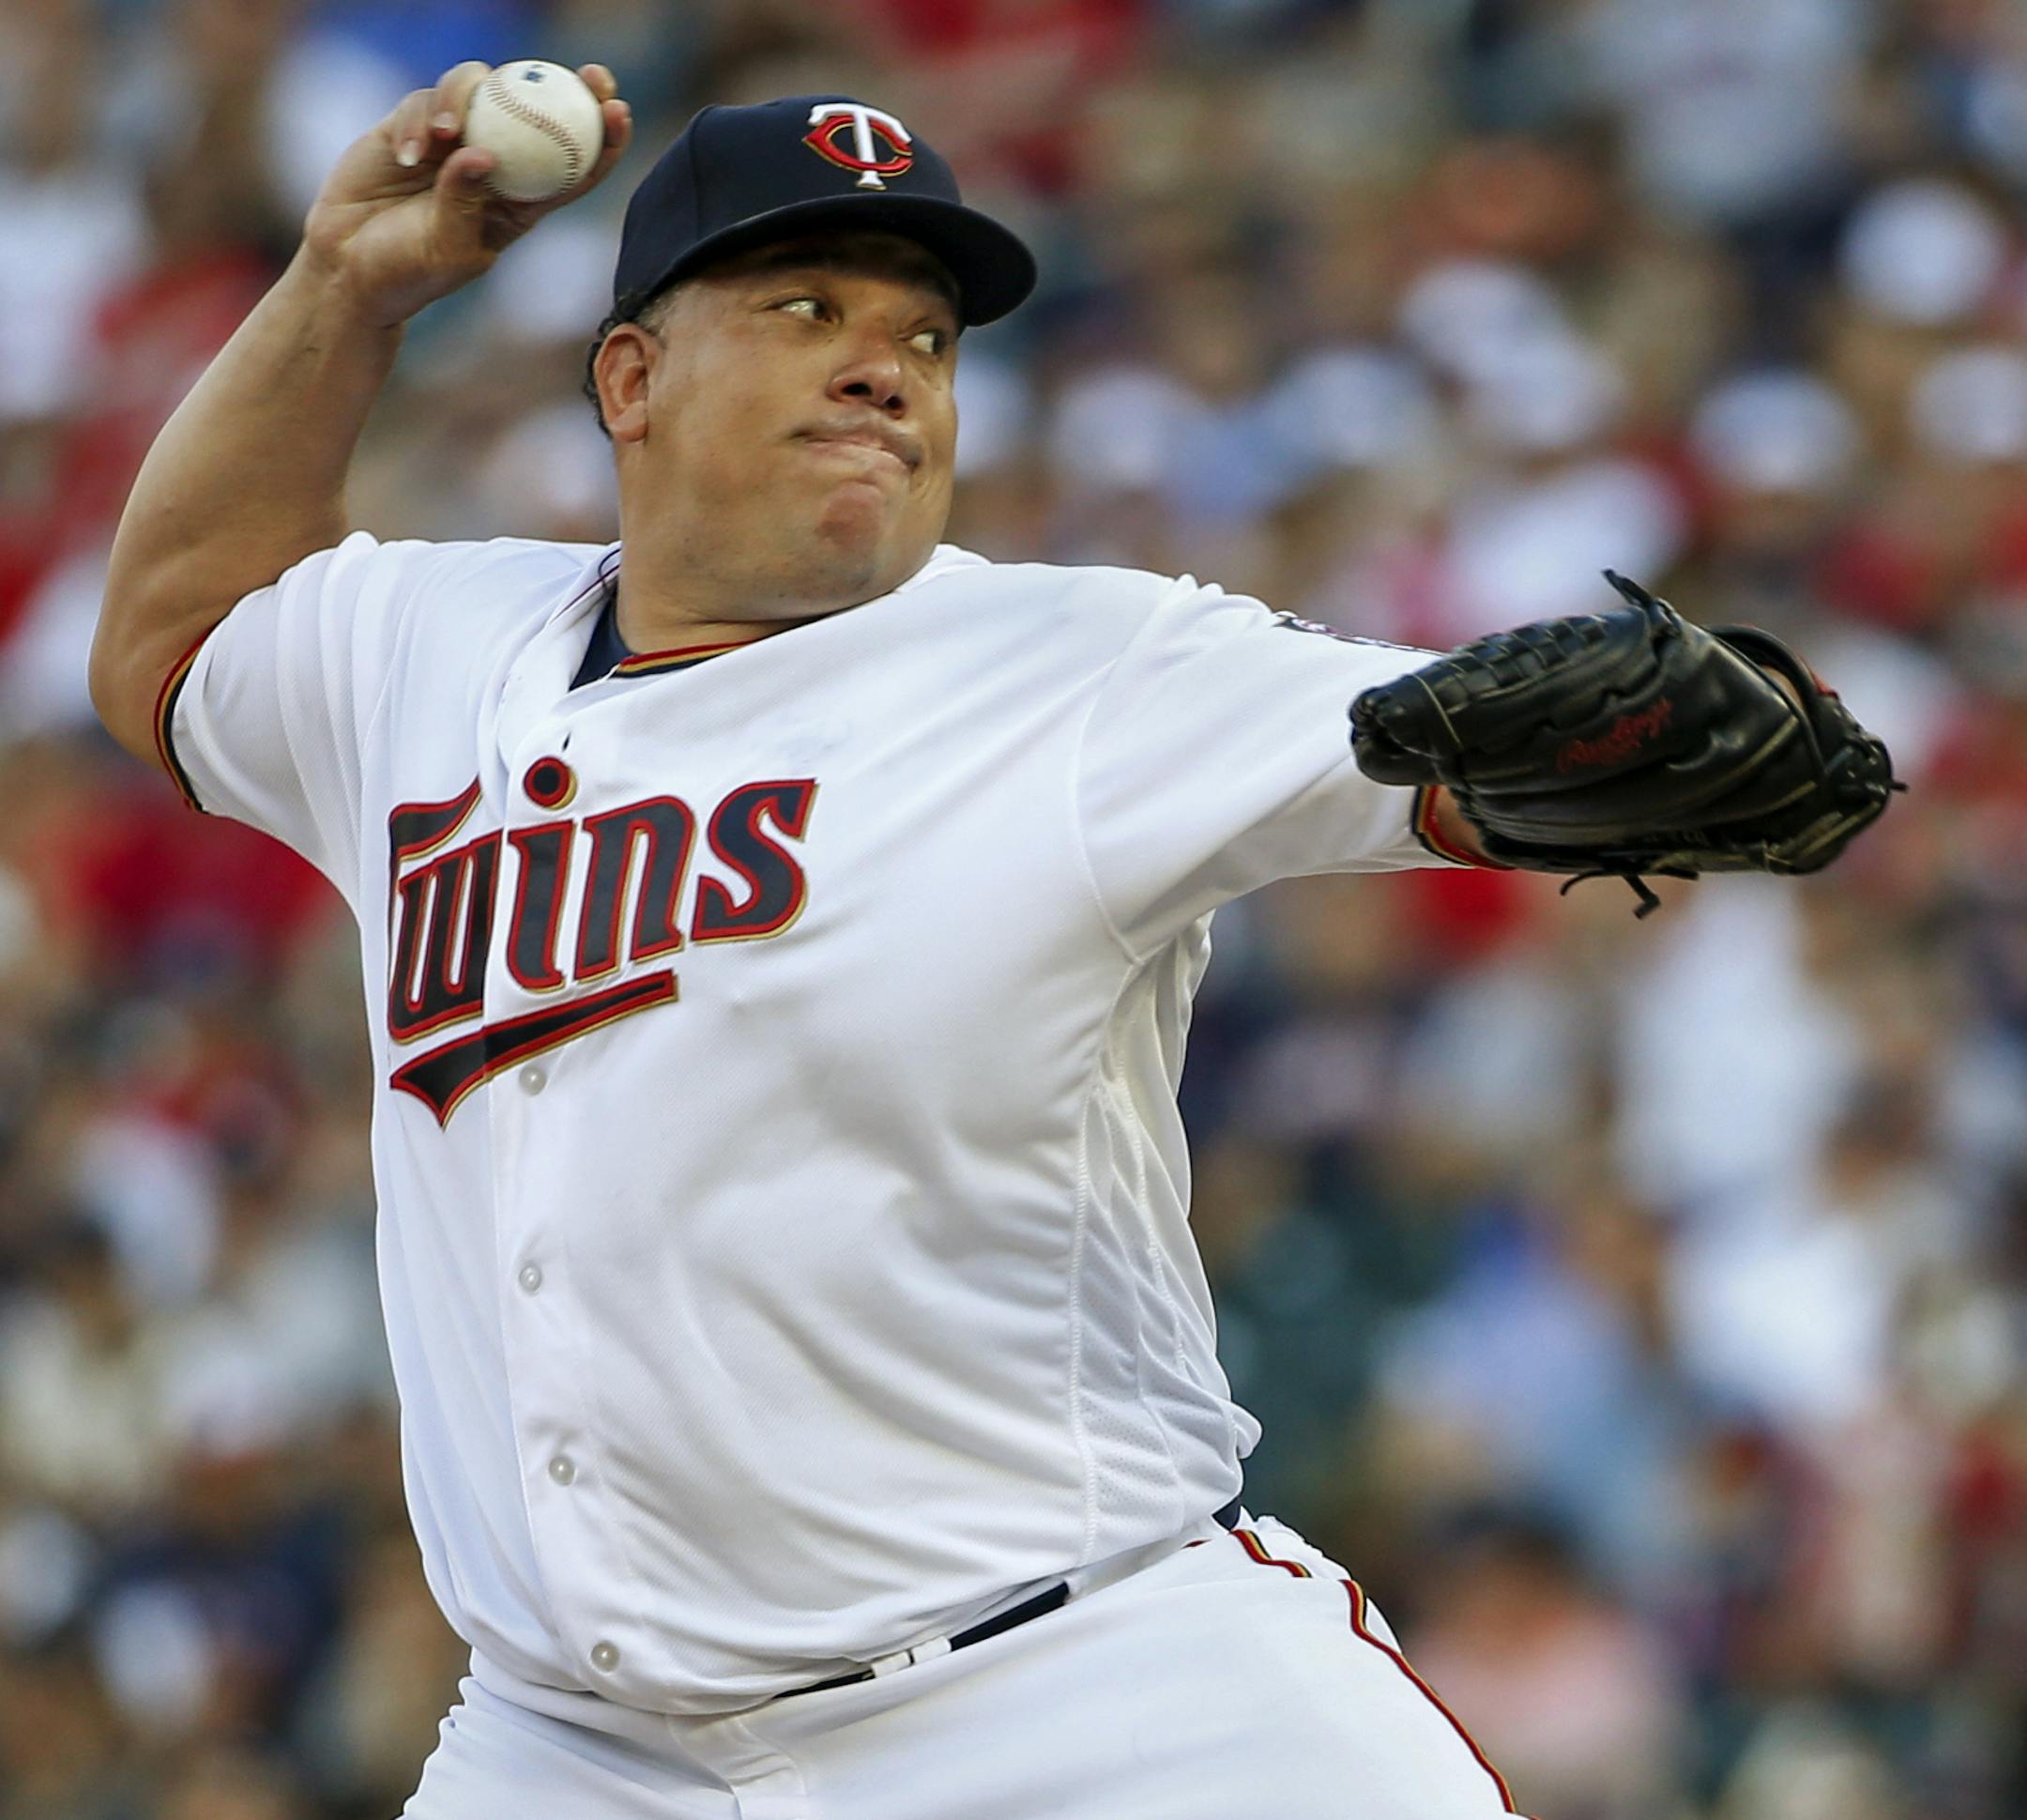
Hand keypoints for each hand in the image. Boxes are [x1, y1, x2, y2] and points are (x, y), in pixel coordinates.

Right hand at [302, 61, 631, 327]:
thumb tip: (482, 154)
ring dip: (466, 97)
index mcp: (521, 201)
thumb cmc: (409, 272)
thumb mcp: (446, 250)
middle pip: (538, 110)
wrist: (349, 267)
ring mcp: (454, 140)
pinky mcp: (412, 125)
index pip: (575, 164)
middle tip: (583, 73)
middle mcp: (495, 163)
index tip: (618, 109)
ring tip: (445, 133)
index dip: (604, 135)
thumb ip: (464, 203)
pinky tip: (409, 154)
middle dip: (568, 85)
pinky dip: (419, 120)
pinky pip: (424, 102)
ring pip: (477, 89)